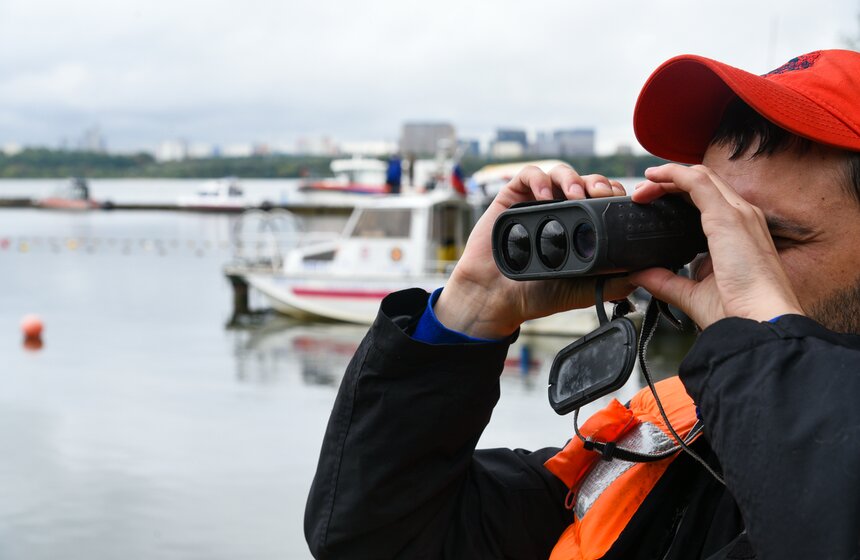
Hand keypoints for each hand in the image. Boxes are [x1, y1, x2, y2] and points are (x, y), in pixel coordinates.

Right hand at [436, 165, 633, 338]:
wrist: (498, 299)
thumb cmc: (538, 293)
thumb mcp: (583, 289)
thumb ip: (613, 283)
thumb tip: (645, 274)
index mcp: (580, 226)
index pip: (604, 200)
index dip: (615, 195)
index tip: (623, 204)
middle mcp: (561, 210)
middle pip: (587, 181)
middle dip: (599, 183)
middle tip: (602, 195)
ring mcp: (537, 201)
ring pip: (561, 172)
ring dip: (573, 178)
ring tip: (576, 194)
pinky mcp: (512, 197)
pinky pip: (529, 174)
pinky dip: (540, 179)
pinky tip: (545, 195)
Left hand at [629, 164, 803, 328]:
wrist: (760, 323)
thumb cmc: (738, 312)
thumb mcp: (693, 292)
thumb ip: (666, 281)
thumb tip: (639, 275)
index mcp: (739, 233)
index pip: (708, 199)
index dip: (678, 195)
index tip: (650, 204)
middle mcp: (743, 218)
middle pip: (703, 184)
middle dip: (669, 184)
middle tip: (640, 196)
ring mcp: (739, 215)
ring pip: (700, 178)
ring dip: (667, 177)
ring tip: (642, 188)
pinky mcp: (729, 218)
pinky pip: (698, 182)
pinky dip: (673, 174)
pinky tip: (654, 177)